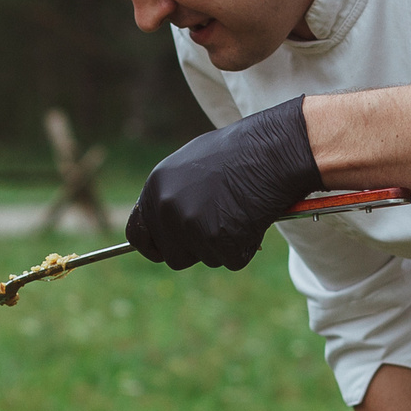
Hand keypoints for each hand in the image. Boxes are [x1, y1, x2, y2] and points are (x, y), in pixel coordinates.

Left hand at [126, 97, 321, 269]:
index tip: (166, 252)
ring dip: (225, 246)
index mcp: (155, 188)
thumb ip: (172, 195)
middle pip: (174, 256)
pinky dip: (246, 247)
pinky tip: (254, 219)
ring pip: (206, 258)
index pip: (138, 235)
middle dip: (196, 249)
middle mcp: (167, 208)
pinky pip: (233, 260)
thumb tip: (163, 222)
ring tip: (241, 212)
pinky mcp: (220, 241)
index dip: (154, 248)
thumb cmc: (238, 153)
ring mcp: (192, 226)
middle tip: (220, 227)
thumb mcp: (191, 166)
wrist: (272, 151)